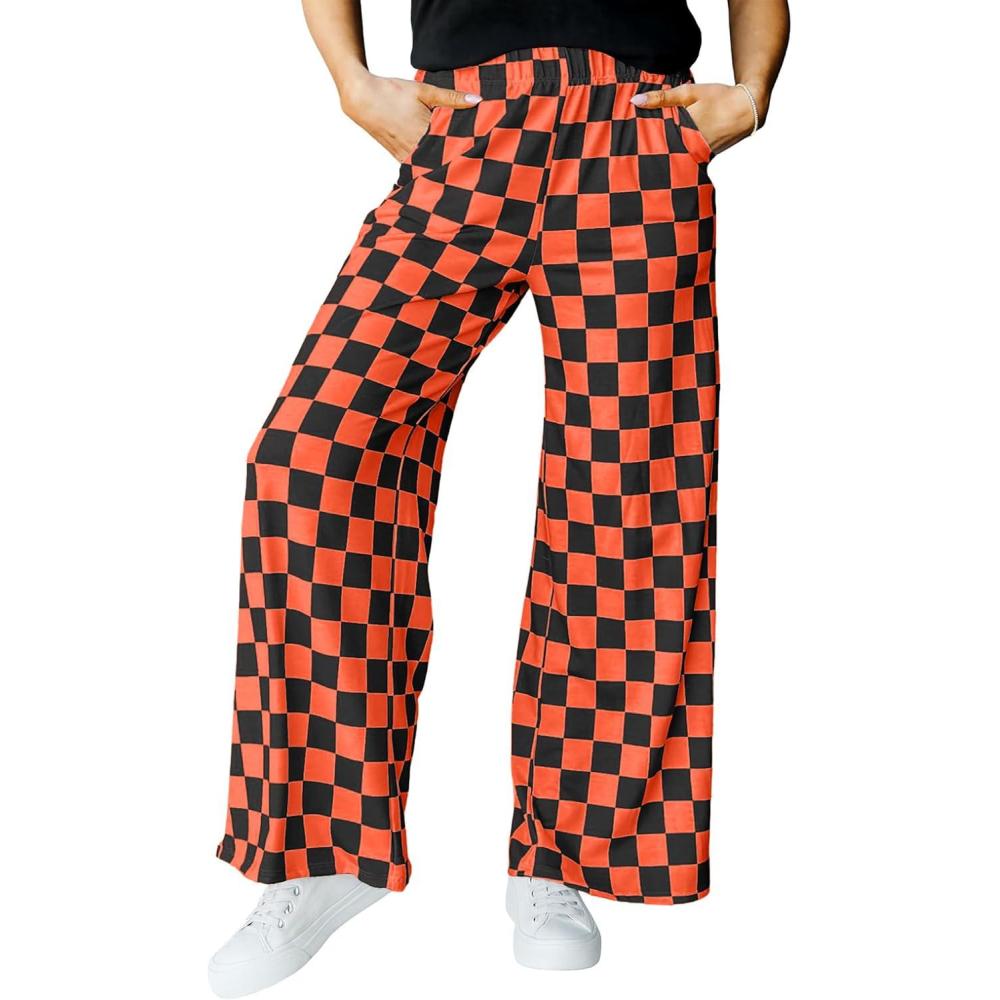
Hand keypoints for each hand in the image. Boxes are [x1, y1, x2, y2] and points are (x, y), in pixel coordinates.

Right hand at [338, 70, 481, 161]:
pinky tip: (437, 166)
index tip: (480, 156)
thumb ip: (452, 97)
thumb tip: (477, 100)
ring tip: (458, 168)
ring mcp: (404, 155)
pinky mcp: (397, 156)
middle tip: (474, 164)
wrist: (362, 98)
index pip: (452, 149)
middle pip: (441, 161)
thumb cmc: (393, 92)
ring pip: (428, 166)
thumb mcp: (424, 91)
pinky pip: (416, 166)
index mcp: (424, 134)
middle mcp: (414, 149)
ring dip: (441, 166)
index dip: (466, 152)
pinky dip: (426, 166)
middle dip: (456, 161)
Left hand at [631, 82, 765, 156]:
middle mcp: (690, 147)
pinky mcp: (705, 157)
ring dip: (663, 152)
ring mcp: (698, 155)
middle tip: (631, 151)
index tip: (627, 141)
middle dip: (649, 149)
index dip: (641, 141)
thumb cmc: (719, 97)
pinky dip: (678, 152)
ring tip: (646, 152)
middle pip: (663, 150)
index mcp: (684, 131)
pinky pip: (686, 156)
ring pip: (674, 155)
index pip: (655, 139)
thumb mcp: (689, 92)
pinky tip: (669, 151)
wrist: (748, 109)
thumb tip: (635, 102)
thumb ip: (662, 97)